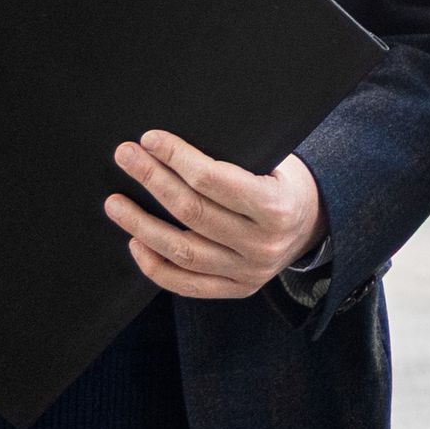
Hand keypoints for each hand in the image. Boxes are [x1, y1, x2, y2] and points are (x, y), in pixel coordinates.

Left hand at [107, 130, 325, 297]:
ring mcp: (248, 272)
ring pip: (182, 250)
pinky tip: (134, 241)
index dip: (177, 157)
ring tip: (115, 202)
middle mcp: (262, 244)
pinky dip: (155, 265)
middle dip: (152, 179)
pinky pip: (186, 283)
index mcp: (276, 207)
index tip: (150, 139)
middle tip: (125, 156)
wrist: (314, 224)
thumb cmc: (285, 182)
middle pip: (192, 211)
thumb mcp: (277, 162)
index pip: (213, 180)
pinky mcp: (236, 289)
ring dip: (141, 224)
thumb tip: (173, 143)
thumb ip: (234, 159)